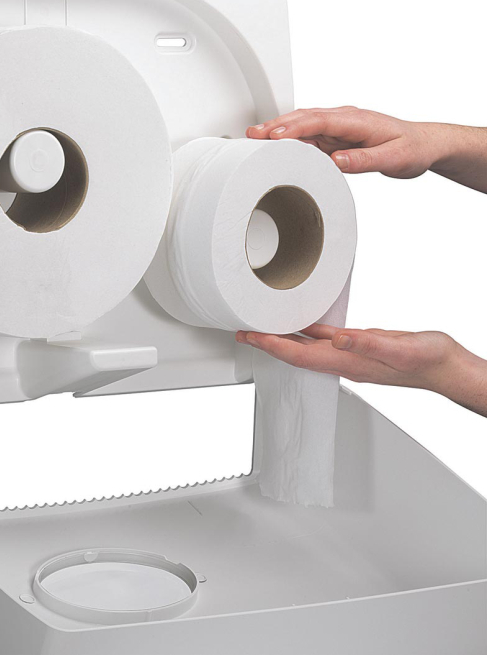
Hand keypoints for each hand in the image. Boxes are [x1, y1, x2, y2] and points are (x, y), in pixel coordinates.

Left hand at [236, 325, 486, 416]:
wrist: (447, 366)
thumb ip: (366, 343)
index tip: (248, 335)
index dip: (270, 345)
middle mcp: (343, 360)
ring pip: (306, 345)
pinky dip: (308, 330)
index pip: (297, 354)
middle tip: (242, 331)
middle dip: (267, 342)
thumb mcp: (398, 348)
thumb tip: (336, 338)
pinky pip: (325, 338)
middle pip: (294, 352)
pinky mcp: (360, 345)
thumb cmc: (428, 361)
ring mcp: (350, 354)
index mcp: (346, 362)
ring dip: (283, 337)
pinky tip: (302, 322)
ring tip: (262, 327)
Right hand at [247, 106, 433, 177]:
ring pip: (302, 124)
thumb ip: (364, 161)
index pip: (320, 120)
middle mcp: (344, 119)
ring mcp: (338, 126)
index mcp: (357, 121)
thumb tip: (336, 161)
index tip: (275, 136)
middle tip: (252, 135)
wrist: (423, 144)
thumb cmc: (411, 149)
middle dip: (276, 125)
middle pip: (304, 118)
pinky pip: (307, 134)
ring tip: (254, 138)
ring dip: (278, 130)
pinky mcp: (334, 136)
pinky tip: (274, 144)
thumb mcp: (393, 159)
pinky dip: (289, 137)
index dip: (295, 127)